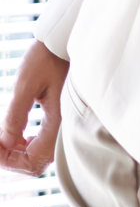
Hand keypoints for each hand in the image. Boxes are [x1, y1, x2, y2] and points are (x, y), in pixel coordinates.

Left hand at [1, 41, 69, 175]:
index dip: (7, 159)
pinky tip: (14, 135)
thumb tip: (5, 142)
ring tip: (0, 140)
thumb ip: (15, 117)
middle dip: (10, 159)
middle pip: (36, 163)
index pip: (31, 160)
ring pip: (39, 156)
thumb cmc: (47, 59)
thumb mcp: (25, 86)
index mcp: (59, 121)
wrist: (65, 43)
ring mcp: (64, 125)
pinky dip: (25, 145)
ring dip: (17, 154)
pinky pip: (43, 145)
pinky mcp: (61, 120)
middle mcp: (65, 128)